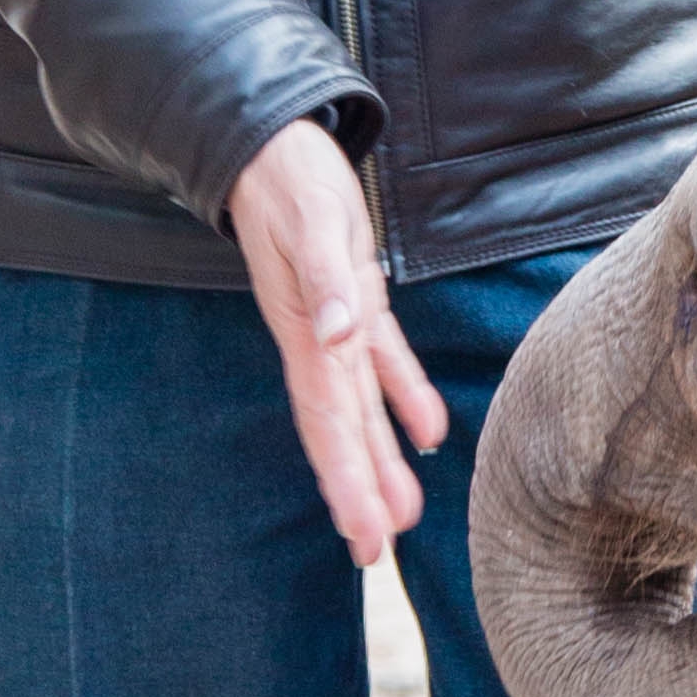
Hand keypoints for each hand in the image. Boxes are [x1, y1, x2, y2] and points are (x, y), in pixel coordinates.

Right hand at [228, 116, 447, 567]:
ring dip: (378, 457)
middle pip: (339, 429)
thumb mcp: (311, 220)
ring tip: (400, 516)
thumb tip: (336, 335)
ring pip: (358, 405)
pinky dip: (403, 395)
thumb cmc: (288, 177)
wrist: (269, 139)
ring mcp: (336, 321)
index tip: (363, 535)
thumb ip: (325, 280)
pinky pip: (382, 358)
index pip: (328, 421)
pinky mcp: (356, 295)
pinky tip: (426, 433)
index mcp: (307, 332)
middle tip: (373, 556)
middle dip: (357, 491)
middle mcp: (319, 339)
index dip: (346, 480)